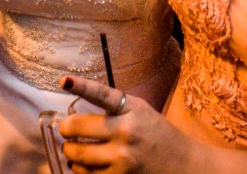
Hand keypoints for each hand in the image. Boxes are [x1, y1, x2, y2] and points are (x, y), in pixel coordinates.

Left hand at [58, 75, 187, 173]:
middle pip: (78, 127)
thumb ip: (113, 108)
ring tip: (72, 147)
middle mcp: (125, 132)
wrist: (181, 162)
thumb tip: (76, 113)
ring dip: (69, 151)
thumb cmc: (155, 132)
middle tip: (65, 129)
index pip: (102, 94)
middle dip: (65, 128)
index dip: (81, 86)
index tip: (64, 81)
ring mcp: (122, 158)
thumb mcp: (140, 110)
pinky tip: (81, 164)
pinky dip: (78, 169)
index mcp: (131, 109)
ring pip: (77, 155)